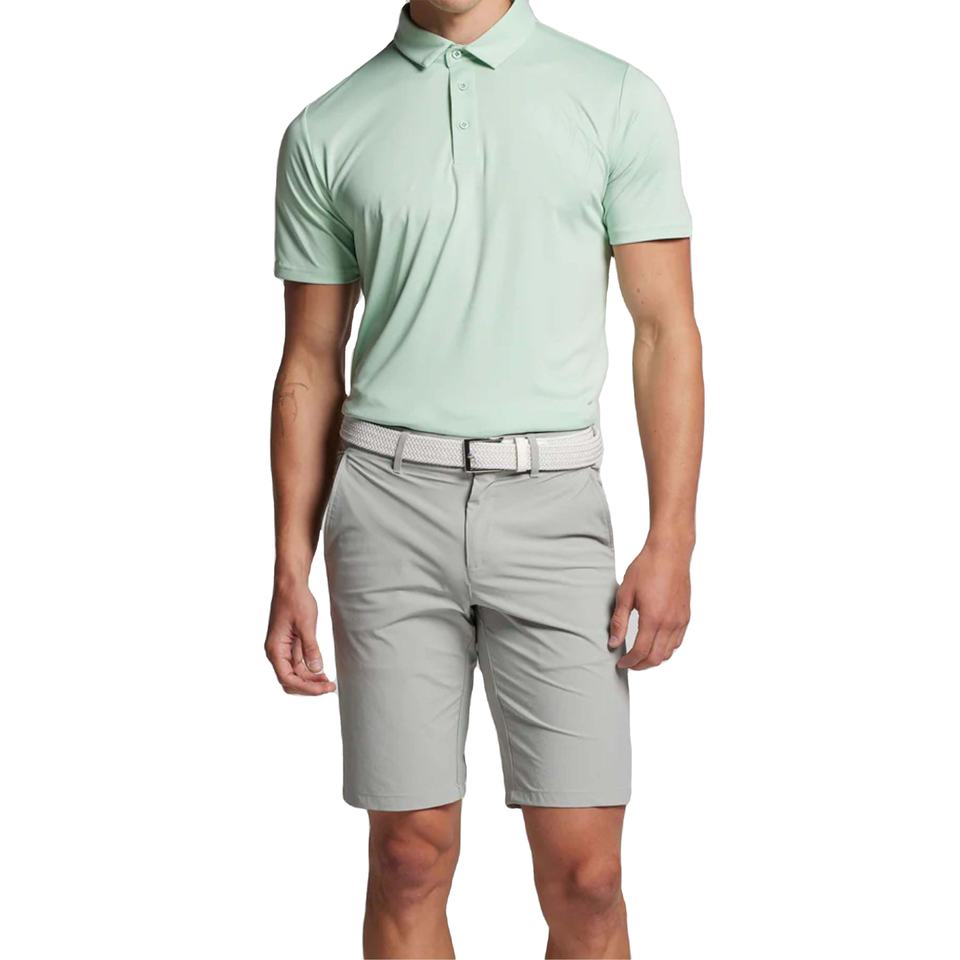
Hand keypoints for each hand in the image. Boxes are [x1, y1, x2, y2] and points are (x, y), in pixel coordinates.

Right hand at [265, 580, 335, 694]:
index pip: (287, 678)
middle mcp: (276, 652)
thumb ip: (310, 648)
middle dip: (309, 687)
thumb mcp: (306, 624)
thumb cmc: (295, 600)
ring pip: (295, 673)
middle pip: (290, 680)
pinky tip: (322, 672)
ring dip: (311, 680)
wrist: (291, 584)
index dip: (306, 687)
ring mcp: (283, 649)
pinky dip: (310, 670)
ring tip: (329, 682)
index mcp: (275, 649)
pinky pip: (299, 664)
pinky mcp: (291, 644)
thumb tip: (317, 669)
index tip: (324, 688)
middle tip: (329, 687)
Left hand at [608, 538, 691, 669]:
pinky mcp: (686, 615)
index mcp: (653, 618)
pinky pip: (678, 641)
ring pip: (669, 652)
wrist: (670, 552)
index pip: (641, 652)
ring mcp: (680, 620)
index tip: (620, 663)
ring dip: (654, 658)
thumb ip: (619, 620)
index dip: (629, 662)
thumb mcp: (625, 593)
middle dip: (641, 665)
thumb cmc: (647, 568)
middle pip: (656, 657)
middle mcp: (669, 623)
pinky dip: (666, 648)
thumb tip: (613, 642)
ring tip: (640, 655)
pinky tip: (656, 643)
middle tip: (629, 663)